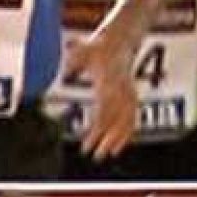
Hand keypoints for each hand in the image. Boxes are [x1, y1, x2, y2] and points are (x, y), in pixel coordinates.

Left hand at [63, 28, 138, 160]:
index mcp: (109, 82)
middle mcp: (121, 90)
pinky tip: (119, 143)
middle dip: (107, 139)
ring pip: (127, 120)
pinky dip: (128, 131)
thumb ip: (73, 63)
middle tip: (96, 156)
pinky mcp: (131, 96)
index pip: (104, 111)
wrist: (120, 40)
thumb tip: (63, 74)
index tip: (87, 145)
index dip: (97, 130)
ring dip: (119, 138)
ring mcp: (128, 93)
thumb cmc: (98, 47)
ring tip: (108, 153)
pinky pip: (132, 116)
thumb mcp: (81, 52)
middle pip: (116, 120)